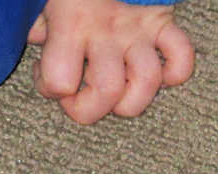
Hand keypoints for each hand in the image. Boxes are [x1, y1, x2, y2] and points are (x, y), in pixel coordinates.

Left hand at [28, 0, 193, 124]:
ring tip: (114, 91)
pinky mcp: (162, 23)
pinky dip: (174, 74)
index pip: (60, 81)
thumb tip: (36, 37)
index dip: (47, 88)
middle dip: (88, 108)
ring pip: (147, 82)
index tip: (43, 74)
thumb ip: (36, 21)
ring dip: (129, 101)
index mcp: (73, 23)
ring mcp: (138, 29)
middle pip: (107, 92)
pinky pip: (181, 57)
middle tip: (77, 94)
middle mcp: (108, 31)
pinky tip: (155, 75)